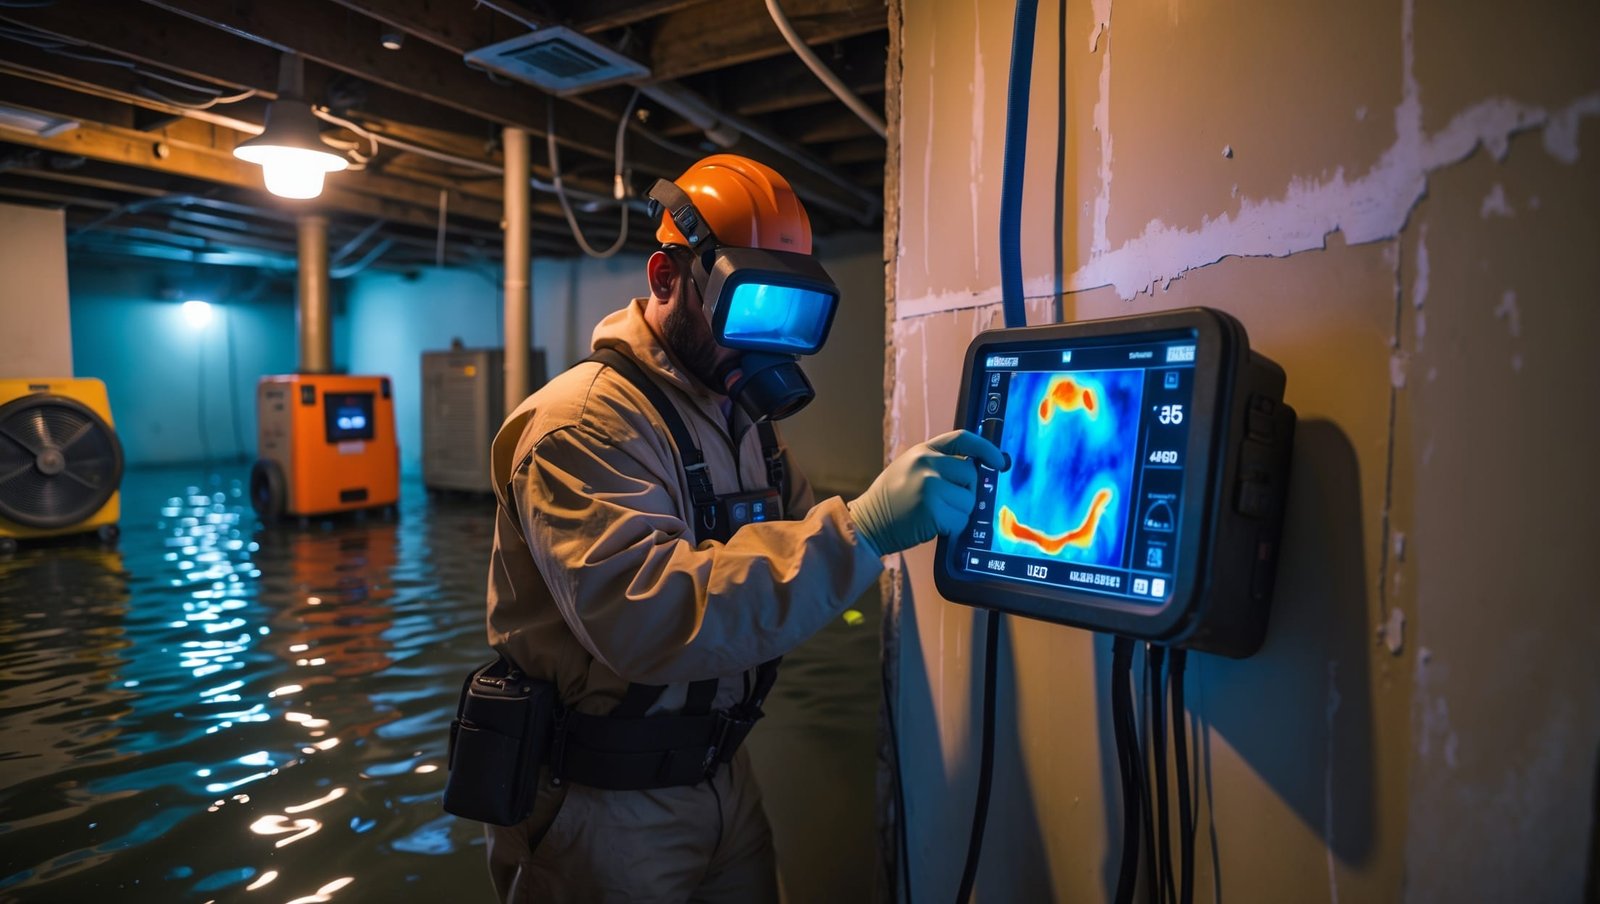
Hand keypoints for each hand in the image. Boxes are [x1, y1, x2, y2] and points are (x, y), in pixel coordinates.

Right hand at [847, 430, 1003, 554]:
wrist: (868, 523)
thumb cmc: (892, 501)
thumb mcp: (909, 469)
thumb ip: (938, 465)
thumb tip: (974, 472)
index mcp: (922, 451)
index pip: (962, 439)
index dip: (986, 449)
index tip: (1000, 462)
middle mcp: (926, 464)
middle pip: (971, 475)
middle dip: (966, 493)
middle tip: (947, 503)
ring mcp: (930, 486)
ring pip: (969, 501)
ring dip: (959, 514)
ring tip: (936, 516)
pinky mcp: (932, 510)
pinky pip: (961, 521)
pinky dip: (953, 528)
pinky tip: (934, 527)